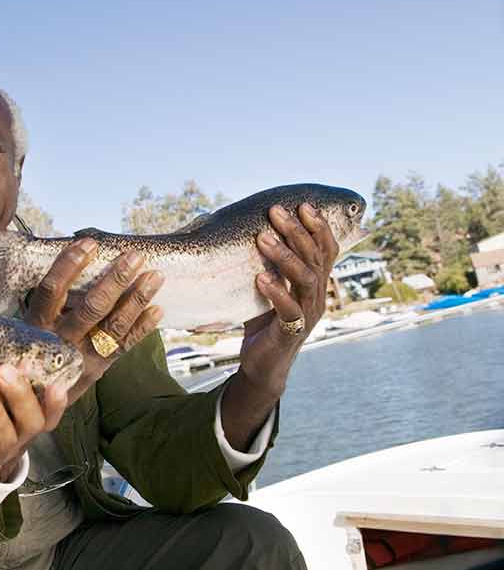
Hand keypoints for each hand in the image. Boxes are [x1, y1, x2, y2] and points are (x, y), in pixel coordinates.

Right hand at [25, 238, 164, 399]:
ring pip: (114, 327)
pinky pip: (123, 347)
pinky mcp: (97, 370)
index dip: (69, 265)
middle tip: (135, 257)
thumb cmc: (26, 352)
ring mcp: (81, 358)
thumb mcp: (21, 326)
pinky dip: (142, 328)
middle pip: (91, 307)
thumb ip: (43, 302)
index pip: (52, 290)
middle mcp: (60, 341)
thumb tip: (67, 260)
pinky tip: (158, 309)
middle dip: (116, 279)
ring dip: (137, 300)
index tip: (89, 243)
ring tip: (155, 276)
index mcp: (37, 325)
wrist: (25, 405)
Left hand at [239, 202, 339, 396]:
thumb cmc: (264, 322)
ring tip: (263, 238)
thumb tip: (244, 232)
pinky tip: (260, 278)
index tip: (303, 205)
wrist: (262, 365)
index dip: (318, 227)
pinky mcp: (291, 332)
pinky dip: (275, 291)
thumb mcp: (267, 288)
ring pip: (305, 278)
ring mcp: (307, 314)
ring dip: (284, 256)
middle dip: (296, 232)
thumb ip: (266, 264)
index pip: (325, 250)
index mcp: (315, 284)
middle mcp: (317, 296)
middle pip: (314, 258)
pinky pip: (289, 308)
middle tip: (276, 212)